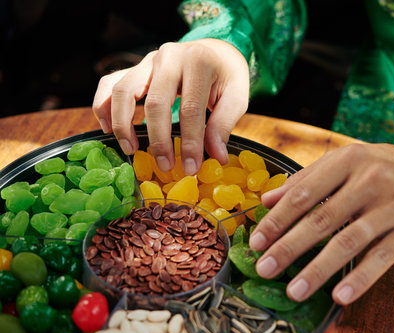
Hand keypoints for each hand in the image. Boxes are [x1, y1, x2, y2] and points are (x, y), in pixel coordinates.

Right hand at [92, 39, 249, 173]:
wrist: (215, 51)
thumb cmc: (226, 77)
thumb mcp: (237, 97)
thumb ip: (224, 125)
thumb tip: (216, 157)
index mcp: (198, 62)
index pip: (190, 109)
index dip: (190, 142)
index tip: (191, 168)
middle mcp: (169, 57)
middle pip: (155, 103)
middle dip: (158, 140)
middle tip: (165, 167)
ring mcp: (148, 60)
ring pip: (123, 90)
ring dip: (123, 124)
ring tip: (130, 150)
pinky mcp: (135, 67)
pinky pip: (109, 83)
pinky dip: (103, 105)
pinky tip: (107, 129)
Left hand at [249, 143, 393, 304]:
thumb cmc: (383, 168)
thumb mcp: (346, 162)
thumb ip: (306, 179)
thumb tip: (267, 199)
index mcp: (349, 160)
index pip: (304, 193)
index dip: (277, 220)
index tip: (256, 241)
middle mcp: (371, 181)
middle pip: (321, 219)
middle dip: (289, 247)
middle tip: (264, 268)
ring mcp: (393, 206)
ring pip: (349, 242)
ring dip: (318, 269)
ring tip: (293, 290)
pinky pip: (382, 258)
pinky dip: (360, 279)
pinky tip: (339, 296)